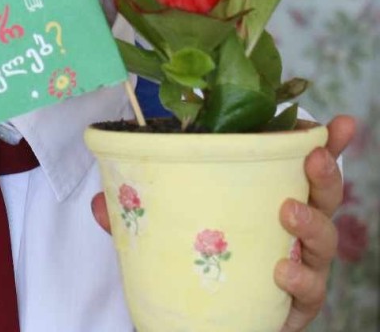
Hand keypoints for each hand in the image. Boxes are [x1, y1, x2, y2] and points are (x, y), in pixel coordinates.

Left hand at [89, 115, 358, 331]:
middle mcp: (293, 227)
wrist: (202, 320)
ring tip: (289, 211)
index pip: (301, 162)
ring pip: (324, 239)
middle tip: (313, 156)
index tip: (336, 121)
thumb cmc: (195, 257)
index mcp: (267, 194)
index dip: (325, 142)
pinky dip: (299, 278)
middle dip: (325, 171)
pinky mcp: (296, 304)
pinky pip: (309, 291)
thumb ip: (136, 211)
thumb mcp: (162, 225)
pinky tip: (282, 268)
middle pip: (325, 194)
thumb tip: (98, 201)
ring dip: (311, 222)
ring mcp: (300, 264)